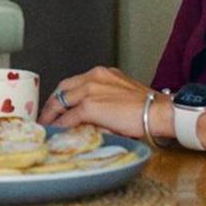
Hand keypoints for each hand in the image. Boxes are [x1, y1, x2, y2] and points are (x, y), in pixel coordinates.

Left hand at [38, 66, 159, 140]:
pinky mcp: (90, 106)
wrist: (160, 112)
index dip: (63, 95)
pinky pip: (68, 118)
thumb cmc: (149, 108)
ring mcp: (90, 90)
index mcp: (103, 73)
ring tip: (45, 125)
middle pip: (62, 89)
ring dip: (51, 115)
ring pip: (61, 102)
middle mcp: (94, 77)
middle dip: (51, 103)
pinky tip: (55, 132)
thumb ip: (106, 99)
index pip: (74, 82)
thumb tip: (94, 117)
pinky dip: (59, 125)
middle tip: (46, 116)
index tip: (58, 106)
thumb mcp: (123, 95)